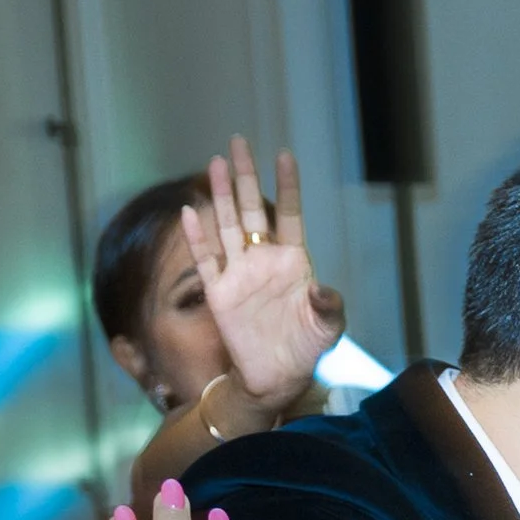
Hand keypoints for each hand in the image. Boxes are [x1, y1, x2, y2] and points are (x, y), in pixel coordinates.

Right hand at [177, 138, 345, 414]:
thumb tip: (322, 289)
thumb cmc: (306, 348)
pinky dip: (197, 238)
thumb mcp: (329, 329)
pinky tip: (190, 212)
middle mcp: (264, 260)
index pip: (290, 215)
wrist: (277, 378)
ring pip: (227, 226)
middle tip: (239, 142)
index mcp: (293, 261)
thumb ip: (329, 307)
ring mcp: (240, 273)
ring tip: (216, 164)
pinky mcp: (220, 293)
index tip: (285, 156)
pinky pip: (206, 260)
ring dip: (222, 195)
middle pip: (253, 209)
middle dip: (247, 176)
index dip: (287, 186)